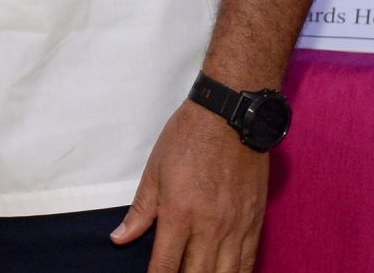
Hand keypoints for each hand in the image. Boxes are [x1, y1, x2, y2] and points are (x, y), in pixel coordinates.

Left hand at [111, 102, 270, 272]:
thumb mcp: (155, 170)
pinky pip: (248, 262)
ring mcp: (235, 227)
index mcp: (179, 214)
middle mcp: (209, 227)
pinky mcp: (254, 222)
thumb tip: (120, 238)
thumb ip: (141, 210)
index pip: (165, 266)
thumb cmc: (188, 138)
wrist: (230, 115)